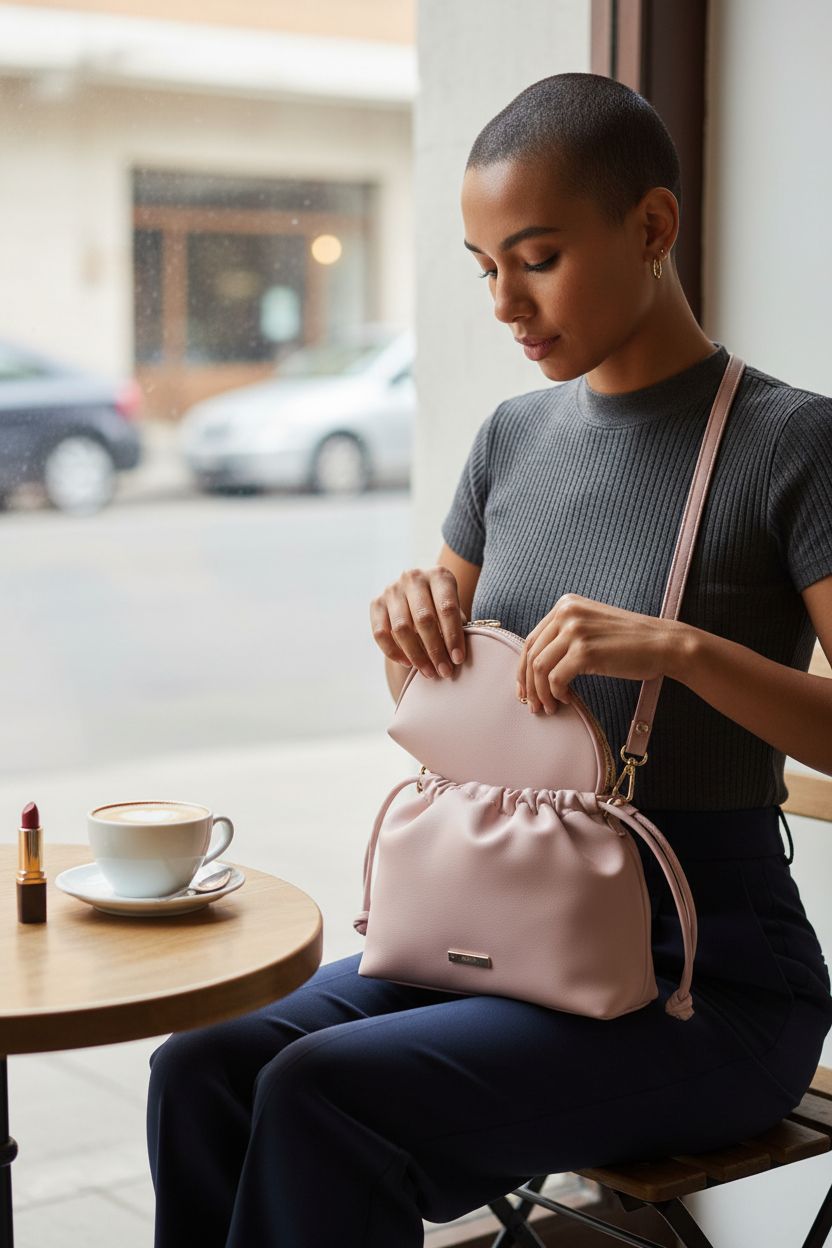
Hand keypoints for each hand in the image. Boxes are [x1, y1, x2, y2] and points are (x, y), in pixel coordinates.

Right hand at [370, 567, 467, 679]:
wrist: (418, 594)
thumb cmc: (442, 606)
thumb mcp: (454, 608)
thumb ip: (456, 626)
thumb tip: (456, 657)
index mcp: (439, 575)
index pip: (447, 608)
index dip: (453, 636)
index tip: (458, 660)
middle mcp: (414, 578)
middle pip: (424, 619)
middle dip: (436, 650)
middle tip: (444, 671)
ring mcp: (392, 589)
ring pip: (401, 629)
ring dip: (416, 656)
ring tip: (429, 672)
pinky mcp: (376, 603)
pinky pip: (381, 633)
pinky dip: (394, 652)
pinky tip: (408, 664)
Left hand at [516, 593, 685, 714]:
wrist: (664, 644)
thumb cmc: (631, 642)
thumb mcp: (592, 627)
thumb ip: (566, 636)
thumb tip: (536, 668)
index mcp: (566, 604)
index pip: (532, 639)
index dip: (523, 668)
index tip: (525, 689)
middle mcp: (567, 612)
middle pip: (531, 653)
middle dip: (528, 684)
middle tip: (533, 705)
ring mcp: (575, 630)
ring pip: (539, 667)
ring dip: (541, 693)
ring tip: (550, 707)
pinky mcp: (585, 651)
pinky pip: (555, 678)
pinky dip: (557, 693)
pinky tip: (567, 700)